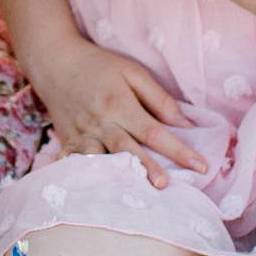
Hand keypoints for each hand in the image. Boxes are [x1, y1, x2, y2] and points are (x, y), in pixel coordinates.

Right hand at [27, 33, 207, 188]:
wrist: (55, 62)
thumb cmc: (99, 65)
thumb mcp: (132, 71)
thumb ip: (158, 98)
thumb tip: (185, 125)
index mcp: (119, 104)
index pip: (154, 132)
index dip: (178, 150)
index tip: (201, 165)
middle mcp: (100, 122)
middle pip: (128, 150)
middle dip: (147, 169)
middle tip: (165, 186)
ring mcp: (82, 134)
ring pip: (101, 160)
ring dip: (115, 177)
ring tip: (130, 193)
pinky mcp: (67, 141)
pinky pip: (75, 162)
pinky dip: (82, 176)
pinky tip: (92, 189)